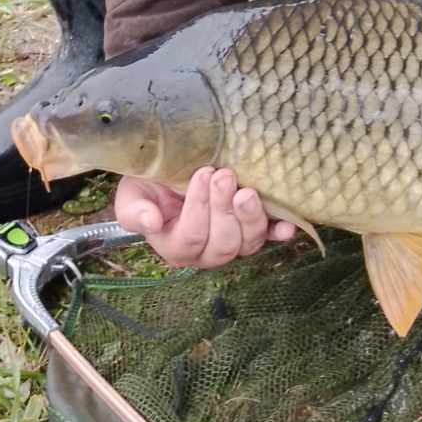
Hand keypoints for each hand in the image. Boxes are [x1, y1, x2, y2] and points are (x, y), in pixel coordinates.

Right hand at [114, 165, 296, 268]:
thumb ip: (135, 211)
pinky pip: (271, 237)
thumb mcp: (133, 194)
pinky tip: (288, 227)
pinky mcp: (255, 230)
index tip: (202, 173)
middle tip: (224, 176)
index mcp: (176, 246)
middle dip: (224, 210)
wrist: (173, 170)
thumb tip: (151, 222)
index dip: (198, 209)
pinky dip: (280, 232)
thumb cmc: (150, 183)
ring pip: (247, 243)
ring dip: (250, 218)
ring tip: (247, 191)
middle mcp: (207, 251)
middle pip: (222, 245)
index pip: (190, 238)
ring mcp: (234, 242)